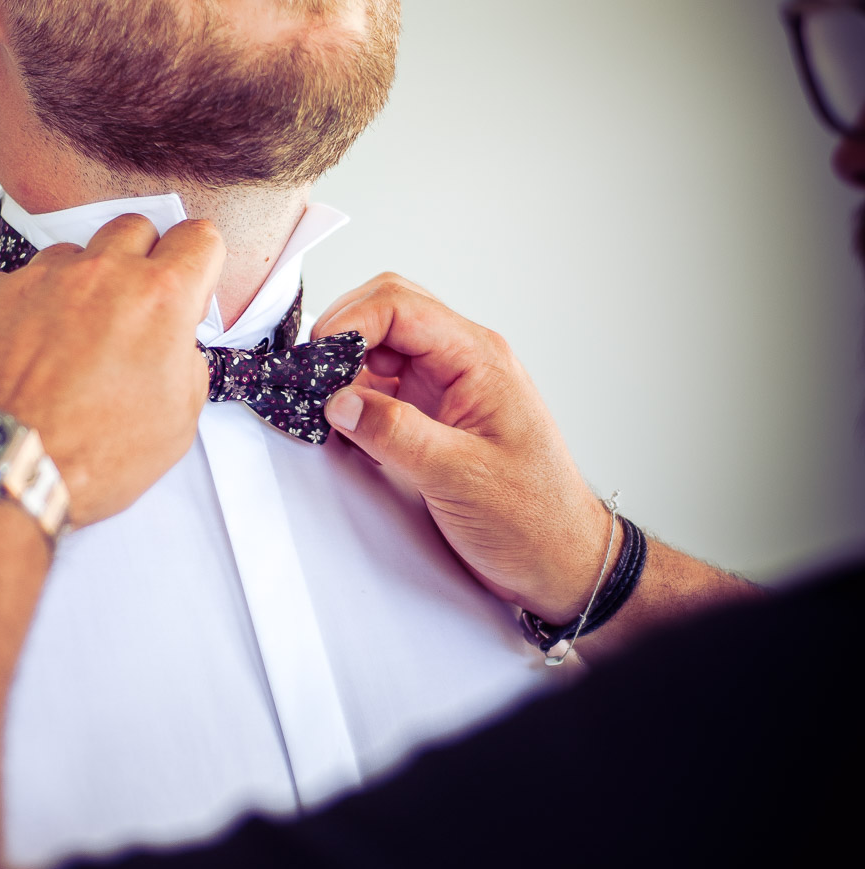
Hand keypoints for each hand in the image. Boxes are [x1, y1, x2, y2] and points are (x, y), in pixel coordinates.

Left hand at [0, 215, 223, 527]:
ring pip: (73, 254)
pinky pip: (18, 282)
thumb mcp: (176, 424)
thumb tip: (174, 345)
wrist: (1, 470)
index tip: (189, 278)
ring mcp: (40, 279)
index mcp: (158, 300)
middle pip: (134, 228)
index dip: (198, 261)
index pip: (198, 238)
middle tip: (131, 308)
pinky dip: (28, 307)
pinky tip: (26, 352)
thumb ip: (186, 364)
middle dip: (140, 260)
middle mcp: (99, 275)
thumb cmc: (85, 457)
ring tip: (71, 339)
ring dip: (80, 284)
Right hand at [313, 274, 610, 621]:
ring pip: (380, 349)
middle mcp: (461, 364)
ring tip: (317, 403)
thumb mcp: (461, 477)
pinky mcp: (431, 418)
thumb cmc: (533, 519)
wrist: (559, 562)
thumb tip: (340, 401)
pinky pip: (381, 389)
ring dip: (344, 368)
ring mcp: (445, 389)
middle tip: (309, 375)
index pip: (401, 307)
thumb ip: (398, 434)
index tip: (315, 357)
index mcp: (479, 359)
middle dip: (342, 334)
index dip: (351, 321)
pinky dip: (352, 399)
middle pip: (388, 313)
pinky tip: (340, 426)